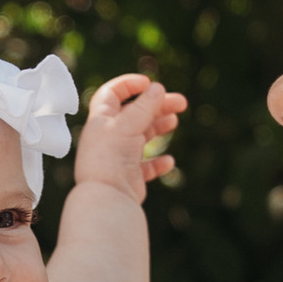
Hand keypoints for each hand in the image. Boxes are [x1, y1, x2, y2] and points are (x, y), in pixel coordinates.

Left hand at [74, 72, 184, 204]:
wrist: (107, 197)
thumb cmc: (110, 158)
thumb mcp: (127, 125)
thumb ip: (144, 106)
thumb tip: (158, 88)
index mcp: (101, 120)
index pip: (111, 94)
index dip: (130, 85)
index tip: (150, 84)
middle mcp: (109, 136)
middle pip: (135, 114)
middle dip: (157, 105)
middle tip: (181, 103)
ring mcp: (119, 156)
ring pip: (142, 136)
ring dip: (159, 127)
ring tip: (174, 122)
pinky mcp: (129, 176)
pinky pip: (146, 166)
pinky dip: (158, 163)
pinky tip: (168, 161)